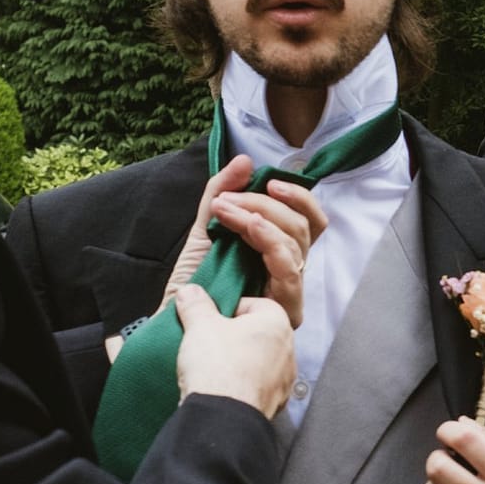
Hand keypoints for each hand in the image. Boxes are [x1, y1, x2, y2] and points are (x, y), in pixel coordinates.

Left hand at [161, 154, 327, 328]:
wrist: (173, 323)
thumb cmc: (193, 284)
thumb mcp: (207, 228)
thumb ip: (222, 192)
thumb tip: (245, 160)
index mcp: (280, 252)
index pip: (310, 220)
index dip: (299, 198)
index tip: (270, 181)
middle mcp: (291, 271)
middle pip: (304, 226)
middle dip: (267, 203)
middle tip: (229, 199)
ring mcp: (291, 291)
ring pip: (298, 241)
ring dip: (260, 216)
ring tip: (225, 210)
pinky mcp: (286, 309)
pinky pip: (289, 267)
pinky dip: (269, 239)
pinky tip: (247, 225)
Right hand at [173, 283, 295, 417]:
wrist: (223, 415)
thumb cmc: (218, 364)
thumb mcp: (200, 326)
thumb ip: (195, 304)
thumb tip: (189, 291)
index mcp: (277, 322)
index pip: (255, 303)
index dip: (229, 309)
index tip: (211, 319)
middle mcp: (289, 349)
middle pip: (258, 333)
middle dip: (235, 335)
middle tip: (210, 342)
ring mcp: (285, 378)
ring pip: (260, 360)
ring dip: (241, 361)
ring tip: (214, 366)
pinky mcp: (276, 401)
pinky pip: (258, 385)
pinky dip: (244, 384)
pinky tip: (224, 387)